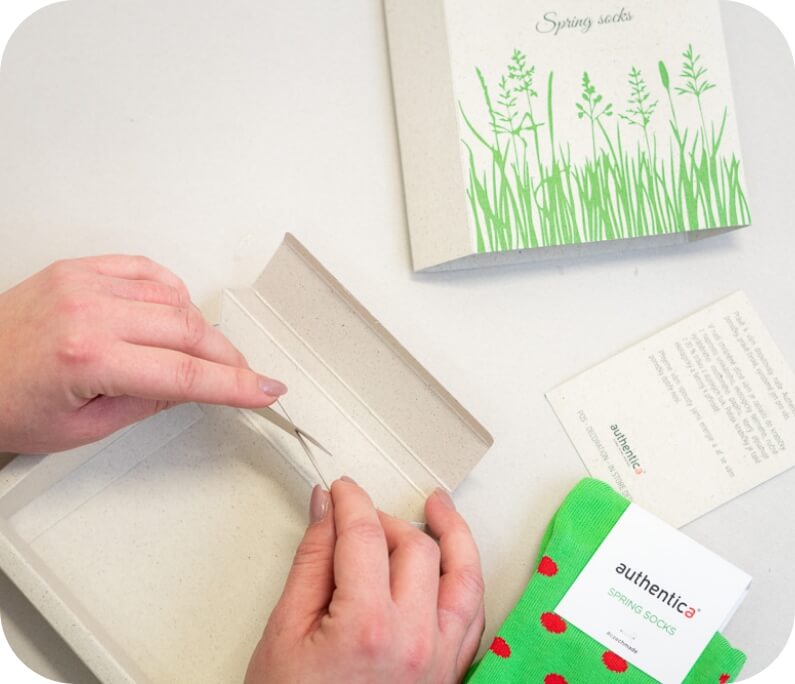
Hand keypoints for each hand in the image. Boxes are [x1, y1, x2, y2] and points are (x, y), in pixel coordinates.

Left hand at [0, 255, 285, 452]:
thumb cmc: (4, 404)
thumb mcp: (82, 429)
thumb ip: (148, 404)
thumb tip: (193, 388)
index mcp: (89, 358)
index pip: (186, 374)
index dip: (235, 385)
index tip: (264, 389)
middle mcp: (88, 311)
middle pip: (189, 330)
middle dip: (227, 358)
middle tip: (242, 376)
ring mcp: (84, 283)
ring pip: (175, 297)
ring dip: (199, 327)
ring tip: (201, 353)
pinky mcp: (78, 268)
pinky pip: (147, 270)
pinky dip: (172, 291)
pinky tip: (176, 310)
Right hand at [246, 479, 484, 683]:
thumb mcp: (284, 631)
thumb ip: (312, 562)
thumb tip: (327, 513)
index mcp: (369, 627)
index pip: (367, 536)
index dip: (353, 502)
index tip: (342, 491)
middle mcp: (416, 641)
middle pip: (416, 548)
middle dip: (385, 519)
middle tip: (358, 515)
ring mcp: (440, 659)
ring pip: (464, 574)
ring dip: (452, 534)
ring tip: (439, 507)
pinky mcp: (449, 672)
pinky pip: (473, 612)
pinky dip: (466, 578)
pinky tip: (455, 560)